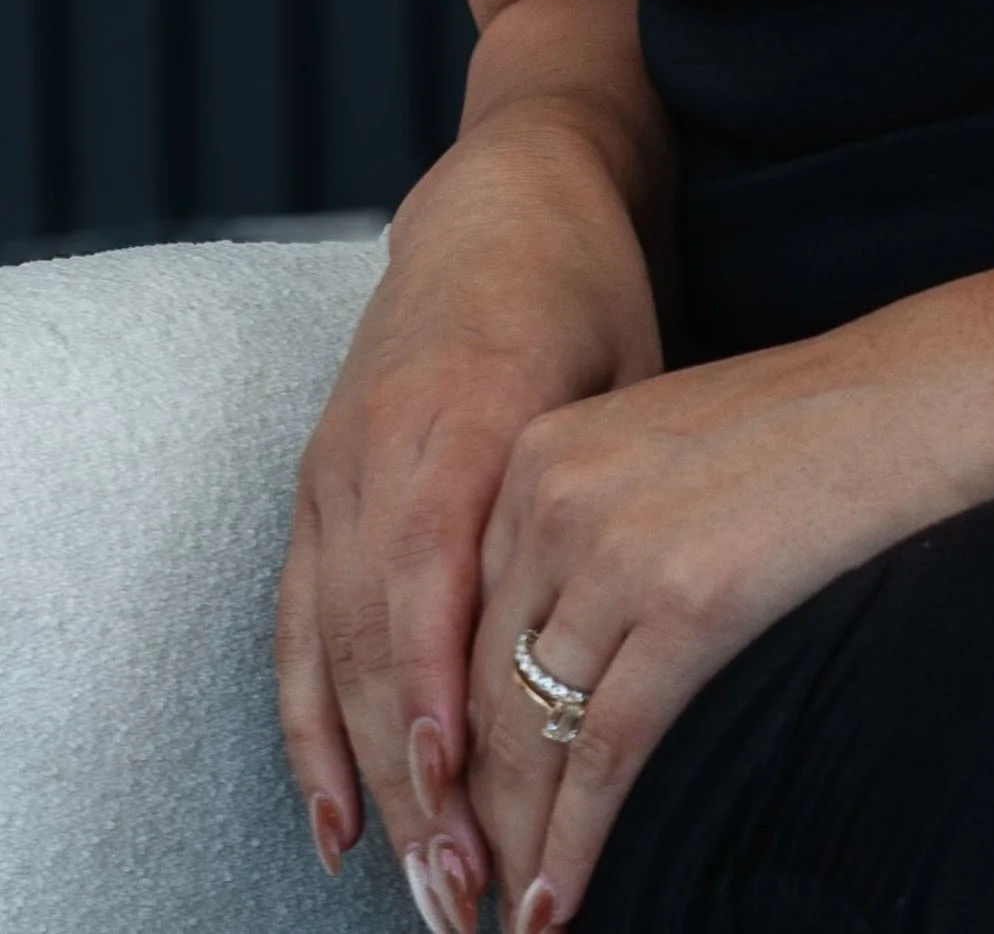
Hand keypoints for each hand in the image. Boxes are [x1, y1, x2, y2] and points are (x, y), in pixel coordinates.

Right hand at [276, 125, 662, 933]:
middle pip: (376, 635)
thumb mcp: (625, 369)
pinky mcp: (314, 485)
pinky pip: (292, 627)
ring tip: (413, 887)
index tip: (462, 789)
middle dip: (414, 775)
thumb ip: (606, 491)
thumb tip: (638, 639)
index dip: (439, 685)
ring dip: (366, 779)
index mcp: (463, 407)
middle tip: (459, 891)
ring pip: (328, 649)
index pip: (432, 570)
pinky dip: (309, 729)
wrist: (506, 192)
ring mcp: (335, 466)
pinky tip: (338, 822)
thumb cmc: (590, 287)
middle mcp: (381, 444)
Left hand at [459, 314, 993, 927]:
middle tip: (466, 885)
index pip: (458, 627)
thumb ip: (583, 522)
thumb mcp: (653, 446)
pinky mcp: (688, 605)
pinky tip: (558, 900)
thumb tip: (546, 650)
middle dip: (471, 806)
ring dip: (515, 842)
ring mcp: (617, 551)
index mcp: (536, 454)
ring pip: (530, 734)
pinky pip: (605, 754)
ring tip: (509, 915)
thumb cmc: (800, 425)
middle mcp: (553, 498)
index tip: (450, 807)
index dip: (449, 736)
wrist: (909, 397)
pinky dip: (574, 843)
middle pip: (479, 689)